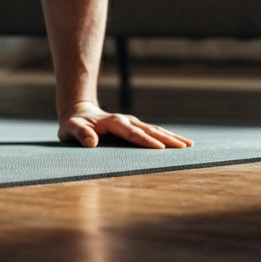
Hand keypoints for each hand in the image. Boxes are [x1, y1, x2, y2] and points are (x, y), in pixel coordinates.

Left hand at [58, 102, 193, 148]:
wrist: (78, 113)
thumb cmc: (73, 125)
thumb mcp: (70, 128)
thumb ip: (79, 134)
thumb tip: (92, 142)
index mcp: (112, 122)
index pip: (131, 133)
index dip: (145, 140)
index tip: (160, 148)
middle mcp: (126, 120)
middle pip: (149, 130)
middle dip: (167, 139)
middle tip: (184, 147)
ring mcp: (132, 123)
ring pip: (155, 129)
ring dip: (171, 137)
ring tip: (189, 145)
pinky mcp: (135, 127)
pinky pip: (154, 132)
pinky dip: (168, 137)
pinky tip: (181, 143)